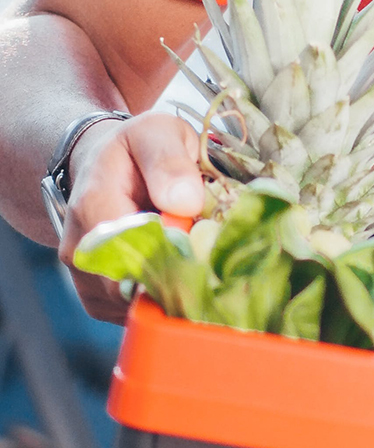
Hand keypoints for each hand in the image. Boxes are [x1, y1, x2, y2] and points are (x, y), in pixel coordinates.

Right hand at [56, 112, 203, 322]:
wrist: (105, 168)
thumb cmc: (138, 149)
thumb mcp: (157, 133)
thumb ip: (169, 161)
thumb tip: (184, 202)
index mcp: (95, 205)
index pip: (133, 249)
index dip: (177, 256)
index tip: (212, 251)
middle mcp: (81, 249)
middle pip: (137, 285)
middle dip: (183, 277)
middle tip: (218, 263)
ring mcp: (87, 279)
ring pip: (138, 306)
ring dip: (177, 290)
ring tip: (201, 263)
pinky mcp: (100, 300)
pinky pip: (136, 314)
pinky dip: (166, 300)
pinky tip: (184, 276)